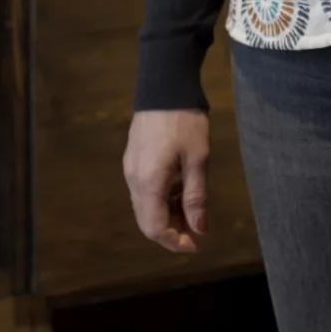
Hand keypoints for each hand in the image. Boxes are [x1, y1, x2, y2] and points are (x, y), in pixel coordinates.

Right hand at [123, 109, 210, 252]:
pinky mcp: (134, 159)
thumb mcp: (198, 159)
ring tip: (193, 211)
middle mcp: (133, 180)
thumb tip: (200, 229)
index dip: (174, 242)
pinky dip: (162, 198)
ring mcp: (131, 169)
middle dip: (171, 231)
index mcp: (148, 184)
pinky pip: (144, 190)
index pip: (155, 228)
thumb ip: (196, 196)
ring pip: (145, 205)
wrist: (164, 86)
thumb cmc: (185, 122)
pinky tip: (181, 191)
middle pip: (147, 220)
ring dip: (167, 214)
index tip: (197, 245)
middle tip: (197, 231)